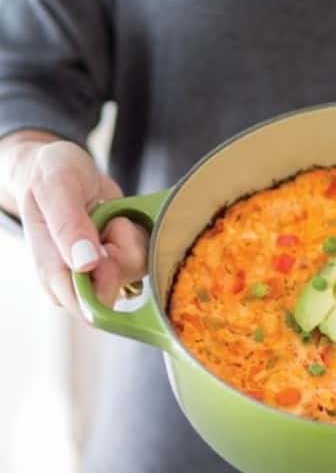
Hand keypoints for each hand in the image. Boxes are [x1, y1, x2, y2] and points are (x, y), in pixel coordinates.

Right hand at [15, 139, 147, 317]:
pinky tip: (118, 217)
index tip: (106, 247)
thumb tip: (85, 264)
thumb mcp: (56, 188)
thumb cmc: (51, 175)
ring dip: (129, 235)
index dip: (106, 281)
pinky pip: (147, 254)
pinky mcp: (122, 257)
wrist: (61, 166)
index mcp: (53, 272)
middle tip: (103, 221)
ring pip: (136, 269)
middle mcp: (78, 279)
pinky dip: (140, 231)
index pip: (86, 306)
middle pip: (118, 289)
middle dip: (120, 251)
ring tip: (105, 213)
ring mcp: (102, 269)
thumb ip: (68, 225)